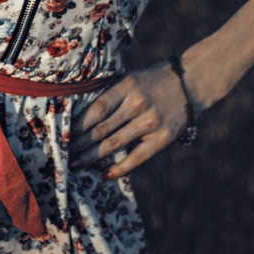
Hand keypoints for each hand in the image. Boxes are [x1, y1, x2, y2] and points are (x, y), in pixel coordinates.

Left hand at [71, 62, 191, 178]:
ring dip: (92, 157)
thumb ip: (109, 94)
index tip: (63, 134)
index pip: (96, 109)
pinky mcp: (163, 138)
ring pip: (114, 144)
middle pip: (101, 129)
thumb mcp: (129, 79)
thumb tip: (79, 115)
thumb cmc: (152, 81)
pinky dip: (120, 168)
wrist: (190, 83)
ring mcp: (151, 122)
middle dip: (79, 144)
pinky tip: (106, 174)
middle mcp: (138, 104)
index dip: (78, 125)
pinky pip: (138, 157)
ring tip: (75, 164)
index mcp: (126, 87)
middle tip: (62, 154)